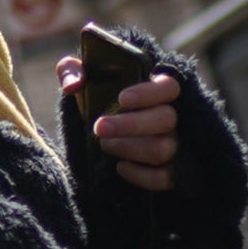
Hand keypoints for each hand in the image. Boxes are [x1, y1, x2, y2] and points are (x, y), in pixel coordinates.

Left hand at [57, 59, 183, 190]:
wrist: (100, 132)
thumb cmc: (96, 98)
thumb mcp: (82, 78)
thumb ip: (72, 70)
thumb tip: (73, 85)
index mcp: (157, 89)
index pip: (168, 87)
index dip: (148, 93)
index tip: (122, 99)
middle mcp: (172, 117)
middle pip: (166, 119)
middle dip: (130, 125)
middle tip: (100, 128)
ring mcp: (175, 144)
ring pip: (163, 148)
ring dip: (130, 148)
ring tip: (106, 145)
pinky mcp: (170, 170)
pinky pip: (164, 177)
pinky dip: (141, 175)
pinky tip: (120, 166)